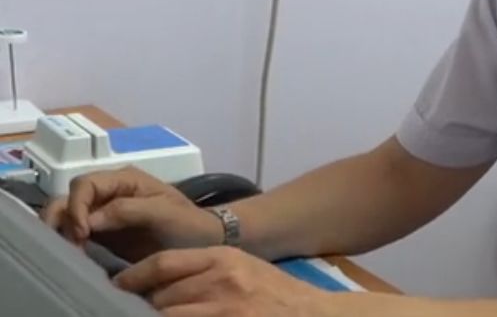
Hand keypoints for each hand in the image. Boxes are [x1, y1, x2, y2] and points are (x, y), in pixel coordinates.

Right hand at [40, 166, 221, 262]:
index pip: (85, 184)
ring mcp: (102, 212)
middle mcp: (108, 192)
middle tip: (70, 245)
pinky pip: (74, 234)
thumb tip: (90, 220)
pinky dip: (66, 242)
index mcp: (124, 179)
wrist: (201, 240)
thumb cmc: (186, 220)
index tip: (83, 232)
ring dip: (60, 231)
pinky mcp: (101, 234)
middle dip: (61, 218)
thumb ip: (128, 210)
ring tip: (69, 252)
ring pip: (66, 214)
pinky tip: (73, 256)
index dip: (77, 205)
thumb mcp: (164, 211)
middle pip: (69, 196)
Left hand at [115, 246, 329, 316]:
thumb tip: (160, 284)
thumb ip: (205, 271)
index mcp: (222, 258)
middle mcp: (220, 280)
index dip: (133, 276)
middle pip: (161, 294)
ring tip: (141, 316)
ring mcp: (223, 309)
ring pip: (167, 315)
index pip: (164, 263)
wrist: (309, 314)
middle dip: (140, 307)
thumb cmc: (273, 292)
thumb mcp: (242, 268)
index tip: (116, 286)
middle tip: (122, 311)